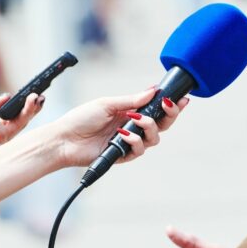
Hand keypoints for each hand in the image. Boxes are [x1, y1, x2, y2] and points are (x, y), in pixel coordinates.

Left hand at [52, 88, 188, 166]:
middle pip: (162, 125)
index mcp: (130, 112)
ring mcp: (129, 142)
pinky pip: (139, 150)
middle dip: (170, 115)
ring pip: (154, 139)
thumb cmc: (81, 119)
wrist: (64, 139)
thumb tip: (152, 91)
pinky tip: (123, 134)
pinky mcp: (122, 156)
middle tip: (167, 106)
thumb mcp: (107, 103)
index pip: (156, 109)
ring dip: (149, 127)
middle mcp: (133, 127)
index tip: (181, 98)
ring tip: (136, 119)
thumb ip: (131, 100)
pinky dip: (134, 140)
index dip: (171, 106)